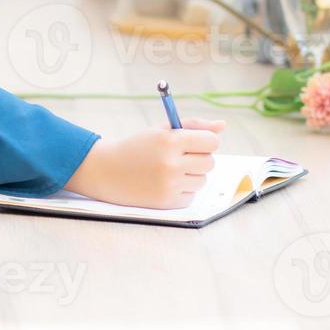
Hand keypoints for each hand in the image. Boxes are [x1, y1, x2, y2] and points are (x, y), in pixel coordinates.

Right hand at [64, 118, 226, 208]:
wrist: (107, 171)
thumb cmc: (137, 146)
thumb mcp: (162, 130)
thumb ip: (194, 126)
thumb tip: (223, 126)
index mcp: (170, 140)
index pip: (211, 142)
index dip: (206, 141)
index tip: (198, 142)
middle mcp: (171, 163)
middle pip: (210, 162)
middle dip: (200, 158)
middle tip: (181, 156)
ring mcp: (170, 185)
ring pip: (202, 180)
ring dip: (192, 175)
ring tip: (171, 170)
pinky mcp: (167, 203)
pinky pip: (191, 195)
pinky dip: (183, 190)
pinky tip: (165, 183)